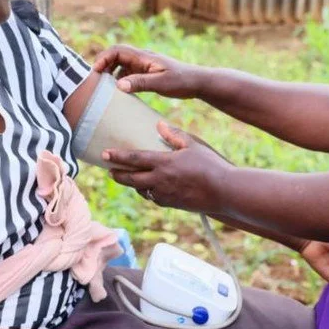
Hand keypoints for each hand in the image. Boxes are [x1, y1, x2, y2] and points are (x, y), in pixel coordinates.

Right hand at [92, 45, 205, 98]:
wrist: (196, 82)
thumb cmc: (181, 81)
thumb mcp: (160, 83)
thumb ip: (140, 83)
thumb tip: (118, 85)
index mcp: (143, 57)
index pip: (117, 50)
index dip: (103, 58)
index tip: (95, 72)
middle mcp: (142, 58)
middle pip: (116, 55)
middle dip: (104, 64)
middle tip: (95, 80)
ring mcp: (144, 65)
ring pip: (121, 64)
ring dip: (111, 72)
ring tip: (104, 87)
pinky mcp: (147, 72)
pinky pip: (128, 72)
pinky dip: (120, 78)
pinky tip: (119, 91)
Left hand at [103, 122, 227, 213]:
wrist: (224, 191)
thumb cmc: (210, 165)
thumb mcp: (193, 144)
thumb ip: (174, 135)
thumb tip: (159, 124)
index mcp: (164, 163)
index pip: (134, 159)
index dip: (117, 156)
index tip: (105, 154)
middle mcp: (160, 180)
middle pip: (131, 179)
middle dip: (118, 174)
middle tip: (109, 171)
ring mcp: (165, 194)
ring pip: (141, 190)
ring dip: (132, 184)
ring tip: (128, 178)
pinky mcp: (171, 204)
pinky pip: (153, 198)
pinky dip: (147, 192)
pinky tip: (148, 188)